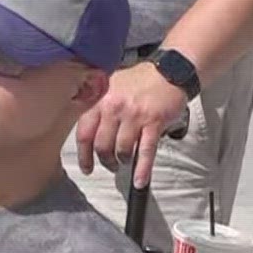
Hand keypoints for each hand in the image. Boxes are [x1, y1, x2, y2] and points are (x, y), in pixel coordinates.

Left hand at [75, 63, 190, 185]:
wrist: (169, 71)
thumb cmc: (139, 80)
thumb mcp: (111, 86)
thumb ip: (97, 104)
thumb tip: (87, 126)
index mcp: (100, 100)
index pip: (85, 133)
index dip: (84, 155)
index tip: (86, 167)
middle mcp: (114, 108)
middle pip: (102, 145)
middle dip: (105, 160)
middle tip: (110, 165)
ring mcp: (134, 116)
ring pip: (122, 149)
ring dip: (122, 161)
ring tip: (125, 162)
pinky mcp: (154, 122)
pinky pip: (146, 151)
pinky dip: (143, 169)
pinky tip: (140, 180)